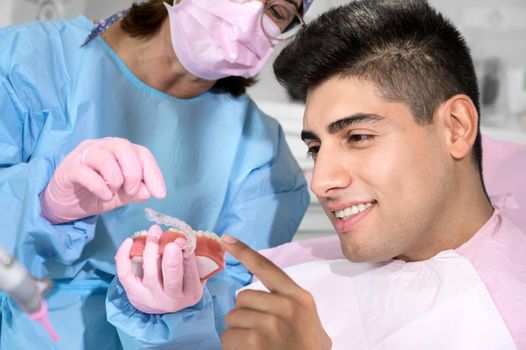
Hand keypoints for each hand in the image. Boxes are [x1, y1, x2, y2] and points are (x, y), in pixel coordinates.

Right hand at [41, 137, 165, 222]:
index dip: (153, 172)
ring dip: (115, 179)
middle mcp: (101, 147)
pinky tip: (103, 195)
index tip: (160, 194)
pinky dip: (100, 186)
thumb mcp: (121, 195)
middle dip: (133, 172)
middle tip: (131, 191)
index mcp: (117, 151)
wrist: (63, 203)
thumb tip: (149, 191)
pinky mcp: (68, 169)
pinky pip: (86, 172)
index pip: (141, 153)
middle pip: (123, 147)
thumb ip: (135, 192)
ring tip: (113, 192)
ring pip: (105, 157)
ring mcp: (83, 156)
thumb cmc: (94, 193)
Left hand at [115, 225, 203, 313]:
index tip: (182, 241)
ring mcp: (151, 298)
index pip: (191, 274)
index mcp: (191, 294)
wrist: (161, 304)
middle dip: (172, 261)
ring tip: (154, 231)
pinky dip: (124, 256)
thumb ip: (188, 258)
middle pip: (172, 279)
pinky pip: (125, 274)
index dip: (187, 257)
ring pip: (150, 272)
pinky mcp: (133, 293)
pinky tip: (129, 241)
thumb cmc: (180, 283)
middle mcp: (172, 300)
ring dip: (152, 249)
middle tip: (171, 244)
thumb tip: (180, 240)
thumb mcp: (191, 274)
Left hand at [220, 235, 331, 349]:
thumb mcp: (310, 322)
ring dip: (238, 333)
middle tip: (260, 333)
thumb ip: (289, 304)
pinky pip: (228, 337)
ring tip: (257, 346)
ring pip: (233, 318)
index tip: (226, 239)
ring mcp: (271, 323)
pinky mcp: (256, 341)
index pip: (267, 268)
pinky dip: (233, 348)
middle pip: (243, 297)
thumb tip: (254, 297)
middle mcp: (286, 306)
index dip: (244, 252)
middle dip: (244, 315)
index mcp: (299, 297)